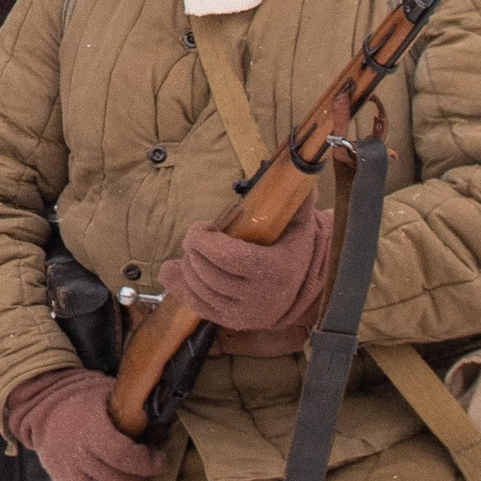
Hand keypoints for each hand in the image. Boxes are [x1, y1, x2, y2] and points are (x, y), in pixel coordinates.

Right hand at [4, 364, 164, 480]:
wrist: (43, 407)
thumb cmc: (84, 398)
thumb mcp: (108, 392)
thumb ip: (132, 409)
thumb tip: (162, 426)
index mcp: (86, 426)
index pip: (120, 455)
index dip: (146, 462)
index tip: (160, 459)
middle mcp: (73, 451)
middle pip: (115, 478)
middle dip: (141, 476)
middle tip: (152, 468)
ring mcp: (65, 471)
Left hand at [161, 197, 332, 338]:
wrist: (305, 288)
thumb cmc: (294, 246)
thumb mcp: (300, 221)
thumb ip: (295, 194)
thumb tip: (299, 159)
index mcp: (276, 270)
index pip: (228, 257)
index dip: (205, 241)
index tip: (203, 227)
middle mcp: (261, 297)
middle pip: (208, 272)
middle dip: (194, 249)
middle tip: (196, 237)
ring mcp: (245, 313)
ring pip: (199, 287)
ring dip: (188, 265)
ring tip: (196, 252)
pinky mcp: (232, 321)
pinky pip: (196, 305)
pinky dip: (179, 285)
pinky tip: (175, 269)